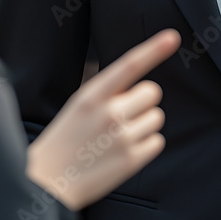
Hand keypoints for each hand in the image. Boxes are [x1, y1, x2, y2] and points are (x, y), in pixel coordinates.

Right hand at [26, 28, 180, 208]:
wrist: (48, 182)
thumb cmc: (65, 140)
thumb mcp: (79, 105)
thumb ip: (107, 92)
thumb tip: (139, 86)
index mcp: (92, 95)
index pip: (129, 65)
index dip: (153, 49)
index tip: (172, 37)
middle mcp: (109, 113)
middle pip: (152, 92)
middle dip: (142, 101)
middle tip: (122, 114)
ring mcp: (122, 137)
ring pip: (156, 117)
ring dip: (143, 124)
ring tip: (118, 136)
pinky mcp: (131, 160)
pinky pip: (157, 142)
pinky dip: (145, 146)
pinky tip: (123, 151)